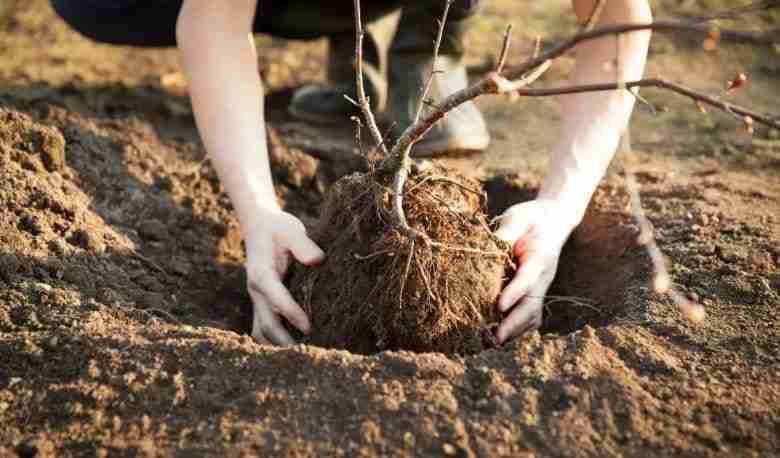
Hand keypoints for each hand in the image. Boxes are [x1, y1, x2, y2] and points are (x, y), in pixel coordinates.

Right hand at [244, 208, 324, 345]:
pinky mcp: (262, 302)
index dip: (292, 315)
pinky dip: (275, 339)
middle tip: (307, 355)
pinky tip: (293, 347)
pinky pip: (263, 326)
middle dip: (284, 341)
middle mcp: (255, 290)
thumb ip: (303, 244)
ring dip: (277, 344)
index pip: (276, 299)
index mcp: (261, 273)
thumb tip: (317, 260)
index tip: (309, 328)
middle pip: (266, 324)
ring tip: (300, 357)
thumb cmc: (278, 227)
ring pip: (261, 331)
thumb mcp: (291, 229)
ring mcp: (256, 298)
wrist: (259, 224)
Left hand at [493, 199, 579, 343]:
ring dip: (514, 330)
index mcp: (540, 258)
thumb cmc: (531, 218)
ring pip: (532, 316)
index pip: (527, 279)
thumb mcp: (517, 218)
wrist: (553, 220)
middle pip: (532, 305)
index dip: (513, 293)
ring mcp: (541, 287)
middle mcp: (543, 277)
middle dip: (513, 323)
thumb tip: (484, 250)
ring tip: (491, 343)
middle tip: (494, 337)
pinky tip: (498, 337)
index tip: (498, 306)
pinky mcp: (535, 293)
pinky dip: (516, 329)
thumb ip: (504, 234)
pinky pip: (530, 316)